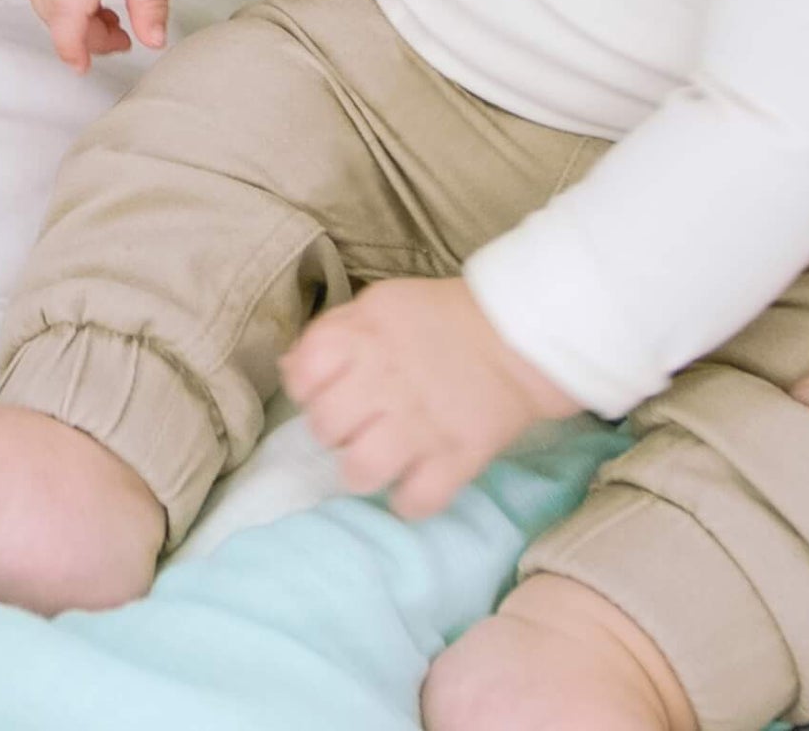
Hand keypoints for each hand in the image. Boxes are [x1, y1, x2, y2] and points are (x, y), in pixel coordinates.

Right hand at [27, 0, 179, 70]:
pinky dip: (64, 0)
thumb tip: (154, 42)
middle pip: (53, 15)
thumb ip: (151, 3)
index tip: (85, 67)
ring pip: (44, 2)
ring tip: (112, 17)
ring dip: (73, 19)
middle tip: (123, 36)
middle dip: (83, 36)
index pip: (63, 19)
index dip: (72, 48)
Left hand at [280, 278, 580, 519]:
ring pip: (362, 469)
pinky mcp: (458, 458)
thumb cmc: (440, 319)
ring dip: (362, 471)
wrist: (518, 337)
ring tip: (377, 460)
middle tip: (354, 427)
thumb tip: (290, 370)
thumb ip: (332, 333)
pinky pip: (417, 500)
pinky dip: (409, 501)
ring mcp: (422, 423)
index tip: (325, 392)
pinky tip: (412, 484)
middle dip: (334, 432)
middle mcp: (386, 380)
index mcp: (364, 337)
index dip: (308, 388)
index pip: (306, 373)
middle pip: (327, 426)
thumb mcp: (380, 306)